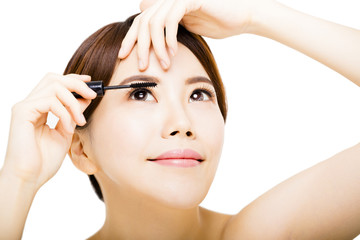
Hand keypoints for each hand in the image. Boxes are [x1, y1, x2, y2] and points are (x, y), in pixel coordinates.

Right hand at [3, 73, 96, 190]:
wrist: (29, 178)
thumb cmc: (44, 160)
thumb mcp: (65, 133)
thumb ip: (73, 115)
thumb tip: (86, 98)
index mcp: (39, 108)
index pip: (55, 83)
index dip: (74, 79)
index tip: (91, 82)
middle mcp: (30, 104)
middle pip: (54, 78)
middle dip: (77, 84)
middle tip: (92, 96)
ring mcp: (25, 107)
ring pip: (54, 87)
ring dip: (74, 103)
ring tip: (80, 121)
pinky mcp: (22, 112)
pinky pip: (50, 101)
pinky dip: (64, 113)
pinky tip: (68, 129)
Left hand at [118, 0, 273, 69]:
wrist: (241, 16)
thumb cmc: (217, 22)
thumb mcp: (188, 30)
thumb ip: (169, 32)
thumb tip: (153, 37)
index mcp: (166, 7)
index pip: (140, 21)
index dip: (130, 38)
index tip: (124, 55)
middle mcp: (168, 0)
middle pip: (143, 22)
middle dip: (139, 45)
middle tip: (141, 66)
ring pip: (155, 22)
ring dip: (156, 46)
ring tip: (163, 64)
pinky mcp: (190, 0)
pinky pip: (171, 20)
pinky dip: (169, 38)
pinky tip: (173, 52)